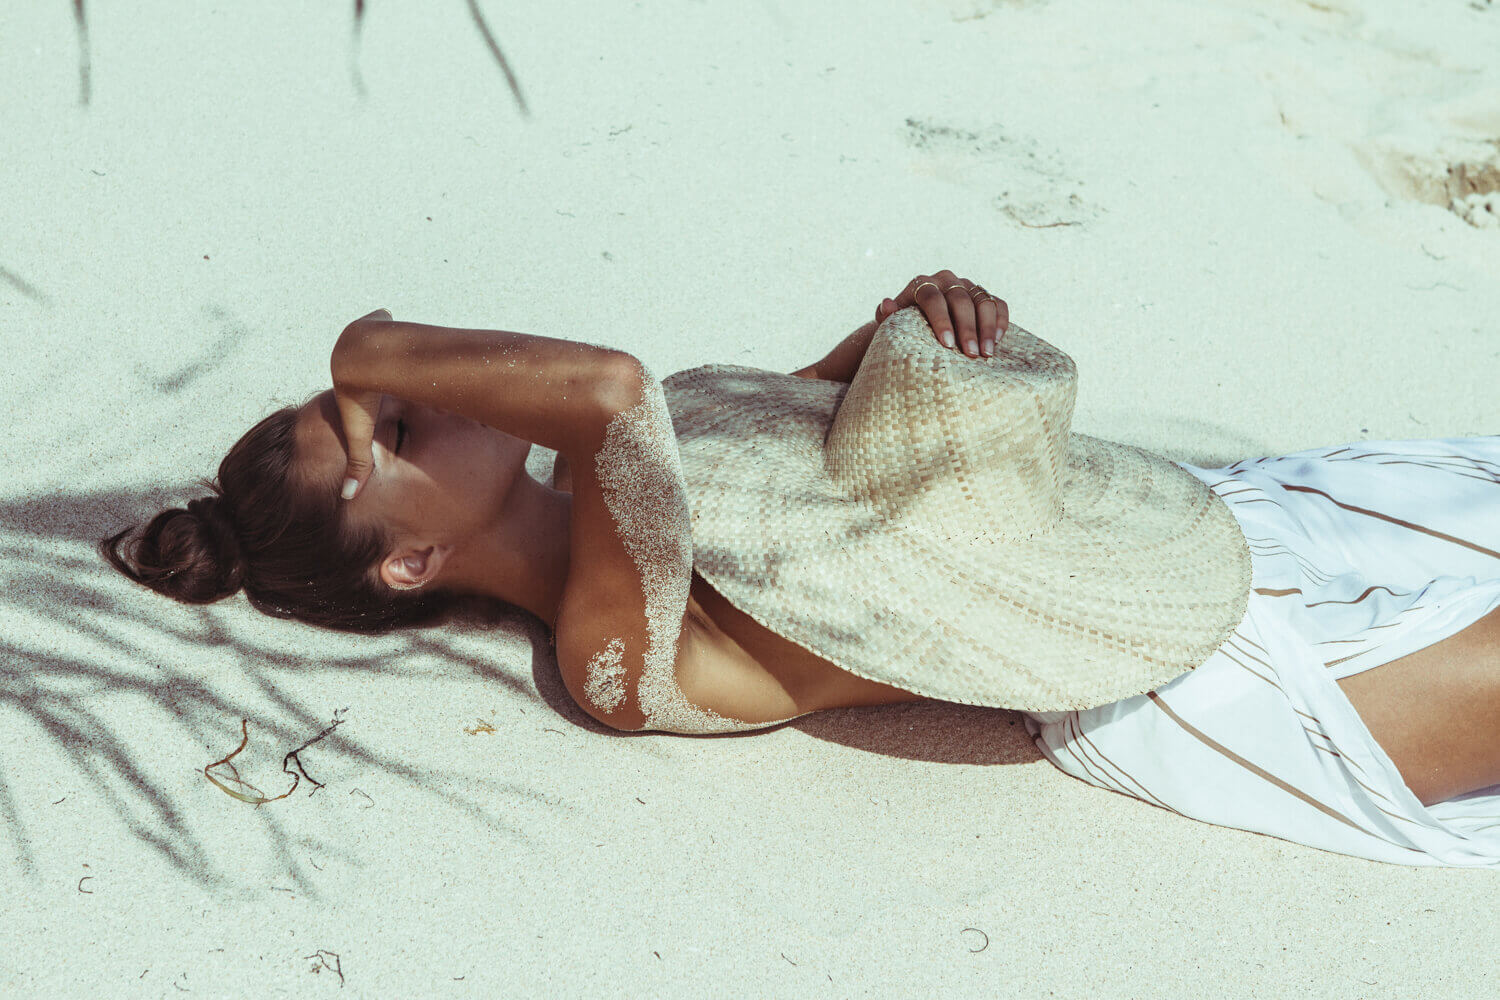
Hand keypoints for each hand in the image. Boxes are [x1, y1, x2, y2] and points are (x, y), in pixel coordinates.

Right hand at [330, 309, 393, 500]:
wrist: (363, 362)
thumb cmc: (362, 397)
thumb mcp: (360, 433)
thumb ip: (360, 459)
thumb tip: (349, 496)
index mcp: (345, 374)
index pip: (352, 382)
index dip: (361, 384)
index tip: (369, 385)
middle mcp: (348, 351)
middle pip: (363, 357)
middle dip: (372, 359)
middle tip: (383, 364)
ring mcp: (361, 331)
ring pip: (374, 336)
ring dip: (382, 339)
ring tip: (394, 344)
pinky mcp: (376, 318)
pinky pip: (382, 319)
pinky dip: (387, 322)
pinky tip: (396, 324)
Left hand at [874, 270, 1007, 357]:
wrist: (916, 323)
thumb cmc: (902, 326)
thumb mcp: (890, 323)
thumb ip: (885, 315)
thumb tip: (887, 305)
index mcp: (922, 284)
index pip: (932, 297)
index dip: (941, 320)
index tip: (947, 344)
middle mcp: (946, 280)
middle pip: (960, 300)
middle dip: (967, 328)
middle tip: (970, 354)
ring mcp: (967, 285)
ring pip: (982, 300)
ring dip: (987, 327)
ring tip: (987, 353)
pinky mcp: (983, 295)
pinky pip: (997, 304)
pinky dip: (1001, 320)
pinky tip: (998, 341)